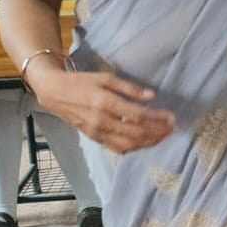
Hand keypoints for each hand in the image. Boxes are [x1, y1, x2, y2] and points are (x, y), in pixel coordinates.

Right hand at [27, 67, 175, 152]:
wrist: (54, 93)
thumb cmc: (81, 82)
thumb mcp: (105, 78)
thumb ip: (129, 88)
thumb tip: (151, 96)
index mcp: (105, 103)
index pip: (138, 116)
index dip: (157, 119)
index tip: (171, 117)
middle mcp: (101, 121)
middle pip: (136, 133)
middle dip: (158, 132)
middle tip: (172, 127)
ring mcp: (97, 132)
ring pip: (128, 144)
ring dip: (149, 142)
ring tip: (163, 136)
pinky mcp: (94, 138)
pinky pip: (117, 148)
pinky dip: (134, 147)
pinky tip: (145, 142)